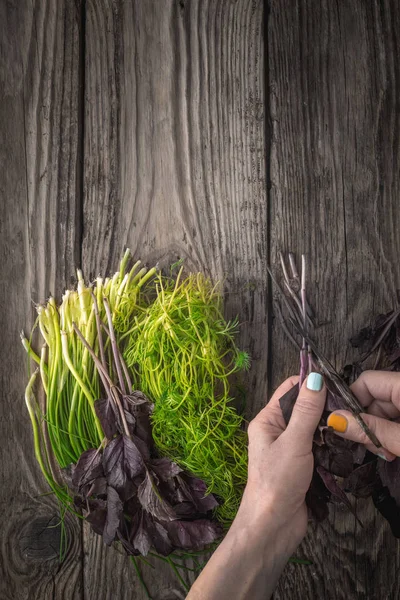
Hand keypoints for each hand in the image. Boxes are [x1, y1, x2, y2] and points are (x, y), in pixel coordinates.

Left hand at [187, 372, 326, 599]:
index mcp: (267, 420)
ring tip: (348, 424)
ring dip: (328, 427)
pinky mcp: (301, 465)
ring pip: (313, 428)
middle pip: (303, 408)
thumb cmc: (277, 482)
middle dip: (324, 406)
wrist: (273, 526)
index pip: (289, 390)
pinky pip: (317, 446)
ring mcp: (289, 448)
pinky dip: (329, 444)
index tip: (337, 384)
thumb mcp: (293, 442)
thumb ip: (306, 411)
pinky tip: (343, 443)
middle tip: (348, 406)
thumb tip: (316, 378)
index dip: (311, 383)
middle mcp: (276, 431)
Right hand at [327, 370, 399, 459]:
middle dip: (365, 421)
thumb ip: (369, 429)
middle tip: (368, 447)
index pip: (366, 381)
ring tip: (386, 453)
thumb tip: (334, 419)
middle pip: (374, 397)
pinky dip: (392, 431)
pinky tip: (394, 449)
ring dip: (378, 430)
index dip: (350, 400)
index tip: (342, 424)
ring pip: (385, 410)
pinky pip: (397, 416)